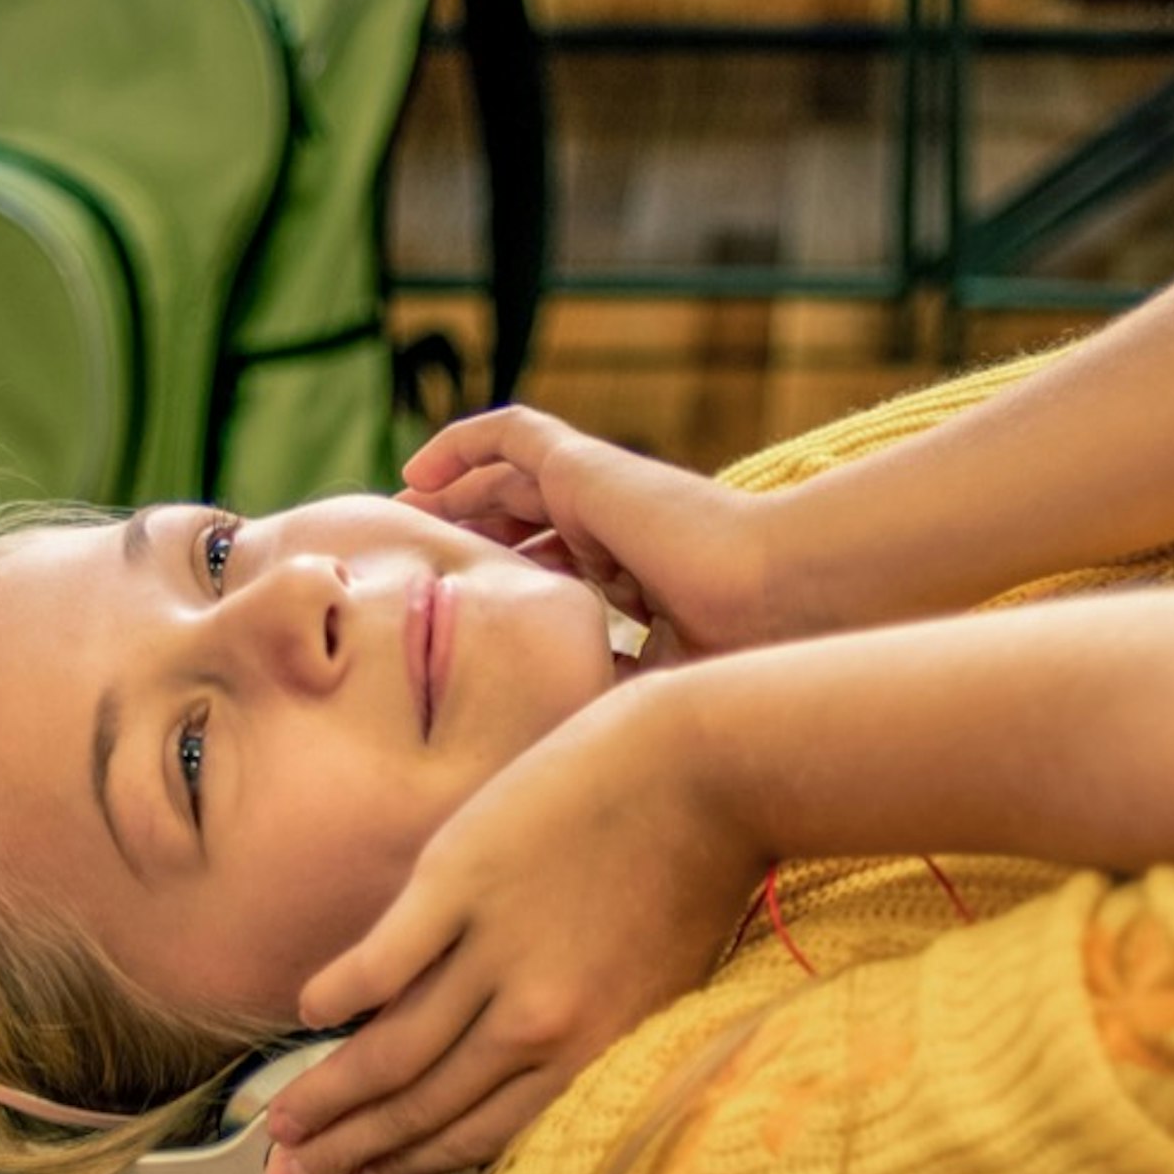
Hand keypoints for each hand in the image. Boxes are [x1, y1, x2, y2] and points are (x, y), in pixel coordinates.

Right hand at [258, 682, 758, 1173]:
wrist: (709, 770)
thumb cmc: (697, 877)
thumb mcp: (656, 990)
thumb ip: (584, 1043)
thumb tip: (508, 1076)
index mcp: (591, 1057)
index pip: (477, 1135)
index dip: (406, 1166)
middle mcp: (537, 1022)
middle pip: (423, 1103)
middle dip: (348, 1151)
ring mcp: (494, 950)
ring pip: (393, 1047)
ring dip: (330, 1092)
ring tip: (279, 1123)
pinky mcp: (462, 879)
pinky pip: (385, 958)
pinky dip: (341, 990)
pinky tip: (308, 1015)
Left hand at [396, 406, 790, 661]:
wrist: (773, 600)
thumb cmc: (736, 657)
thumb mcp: (650, 689)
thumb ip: (601, 695)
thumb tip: (546, 740)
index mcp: (635, 579)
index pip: (556, 572)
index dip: (507, 585)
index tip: (462, 617)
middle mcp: (616, 530)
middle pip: (524, 523)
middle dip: (468, 534)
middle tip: (411, 558)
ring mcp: (603, 494)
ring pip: (508, 478)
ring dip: (453, 490)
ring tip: (400, 507)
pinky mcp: (588, 465)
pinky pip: (513, 434)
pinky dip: (465, 441)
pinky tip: (417, 469)